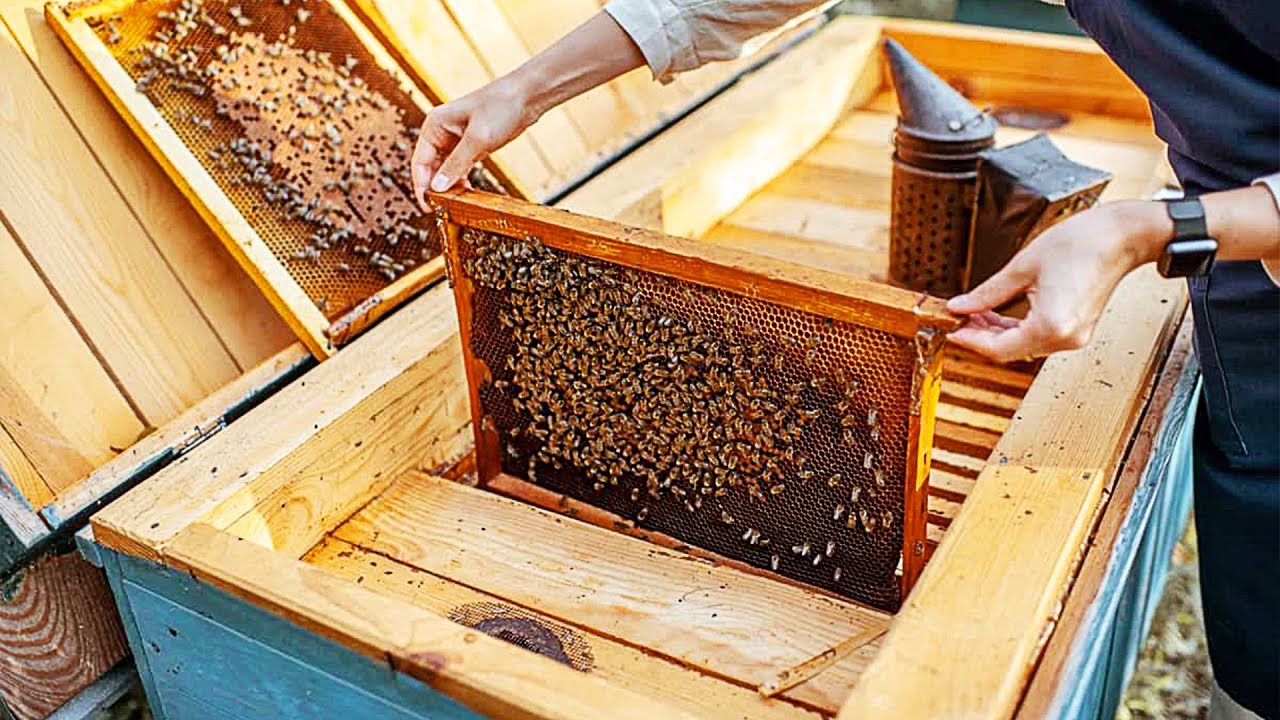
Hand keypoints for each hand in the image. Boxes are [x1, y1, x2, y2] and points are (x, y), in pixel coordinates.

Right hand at [410, 77, 536, 208]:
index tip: (429, 206)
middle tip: (443, 210)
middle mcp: (442, 132)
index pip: (420, 162)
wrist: (527, 96)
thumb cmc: (501, 106)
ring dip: (449, 186)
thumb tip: (437, 187)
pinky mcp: (472, 144)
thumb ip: (457, 164)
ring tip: (455, 205)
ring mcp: (457, 139)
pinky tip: (466, 193)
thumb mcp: (478, 139)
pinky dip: (461, 180)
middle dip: (435, 188)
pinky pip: (460, 167)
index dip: (422, 186)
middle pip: (430, 168)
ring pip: (445, 169)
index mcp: (435, 125)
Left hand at [946, 201, 1168, 362]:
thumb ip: (987, 293)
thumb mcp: (1023, 266)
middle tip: (959, 318)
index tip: (952, 328)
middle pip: (1010, 351)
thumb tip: (961, 306)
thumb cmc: (1084, 243)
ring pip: (1023, 346)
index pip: (998, 348)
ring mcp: (1074, 337)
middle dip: (981, 336)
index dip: (970, 340)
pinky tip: (998, 315)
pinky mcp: (1077, 329)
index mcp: (1051, 326)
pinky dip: (1016, 329)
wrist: (1123, 236)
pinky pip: (1038, 337)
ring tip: (974, 313)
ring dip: (997, 333)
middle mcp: (1065, 338)